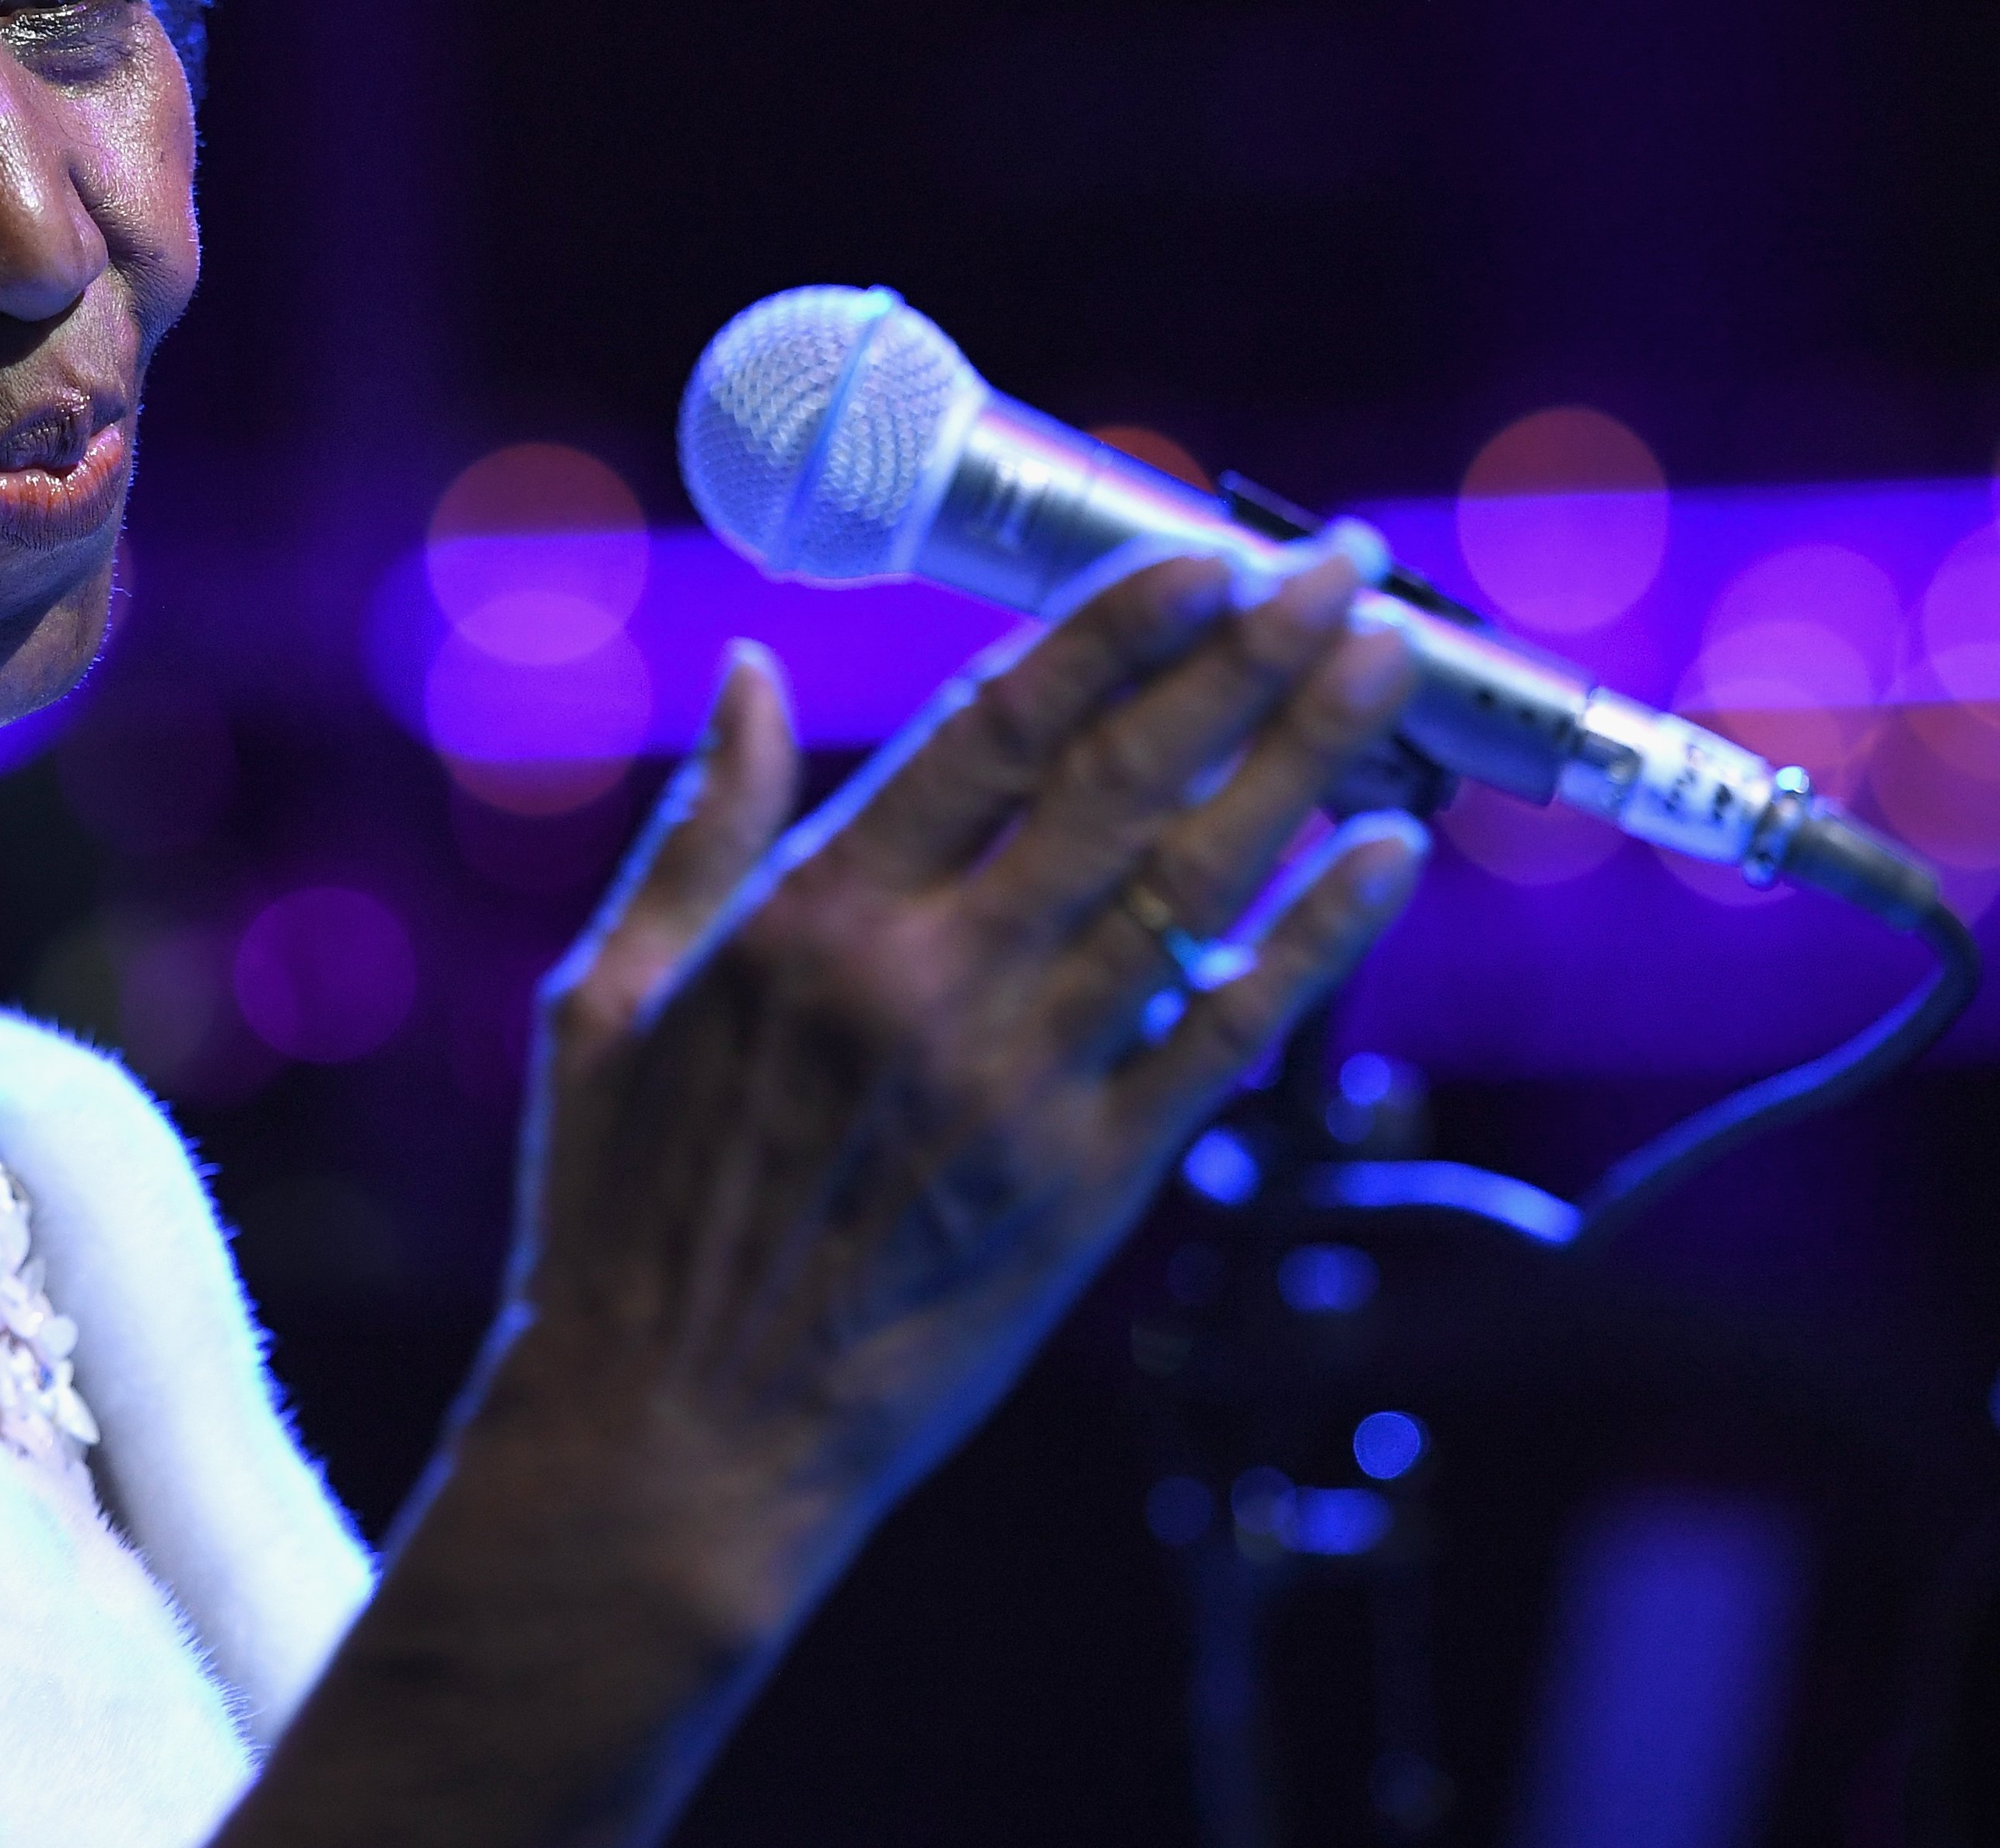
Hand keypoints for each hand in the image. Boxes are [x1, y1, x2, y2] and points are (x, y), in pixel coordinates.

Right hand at [222, 534, 1429, 1847]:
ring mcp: (1023, 1092)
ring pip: (1198, 888)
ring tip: (1392, 664)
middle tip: (1347, 566)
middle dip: (1252, 657)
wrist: (675, 1447)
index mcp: (808, 923)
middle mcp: (931, 989)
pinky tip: (1391, 860)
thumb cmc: (620, 1218)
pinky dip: (1318, 945)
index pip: (998, 727)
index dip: (1117, 629)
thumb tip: (759, 675)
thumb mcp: (607, 997)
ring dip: (1310, 763)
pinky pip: (1227, 1041)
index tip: (1201, 551)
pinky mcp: (1090, 1193)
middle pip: (1128, 781)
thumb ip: (705, 828)